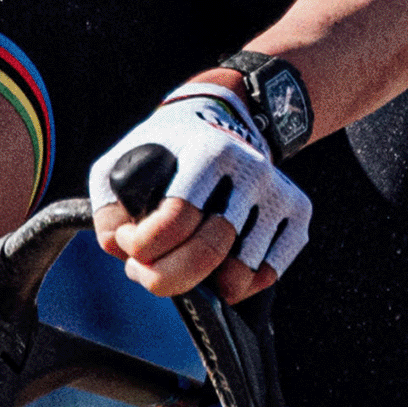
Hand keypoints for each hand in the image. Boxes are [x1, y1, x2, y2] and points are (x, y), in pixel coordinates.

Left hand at [90, 81, 309, 303]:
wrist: (226, 119)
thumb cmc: (167, 152)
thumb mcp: (122, 163)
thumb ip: (109, 210)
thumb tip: (122, 252)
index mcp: (208, 152)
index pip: (175, 221)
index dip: (141, 247)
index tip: (129, 242)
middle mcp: (251, 170)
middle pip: (208, 251)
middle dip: (165, 277)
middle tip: (146, 272)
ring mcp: (279, 194)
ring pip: (239, 273)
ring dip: (200, 284)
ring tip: (179, 265)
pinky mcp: (298, 214)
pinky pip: (268, 274)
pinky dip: (236, 286)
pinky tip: (214, 271)